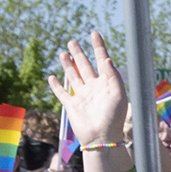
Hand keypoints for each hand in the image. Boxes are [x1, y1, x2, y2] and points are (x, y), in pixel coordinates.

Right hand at [51, 32, 131, 146]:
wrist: (101, 138)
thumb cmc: (114, 118)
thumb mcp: (118, 94)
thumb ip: (113, 76)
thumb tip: (107, 58)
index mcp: (106, 83)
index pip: (102, 60)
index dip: (98, 46)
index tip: (94, 33)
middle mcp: (94, 87)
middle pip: (85, 66)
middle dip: (79, 54)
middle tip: (73, 42)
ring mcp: (82, 96)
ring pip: (73, 76)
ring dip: (68, 65)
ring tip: (63, 53)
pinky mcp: (71, 105)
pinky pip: (62, 93)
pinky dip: (56, 85)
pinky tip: (52, 77)